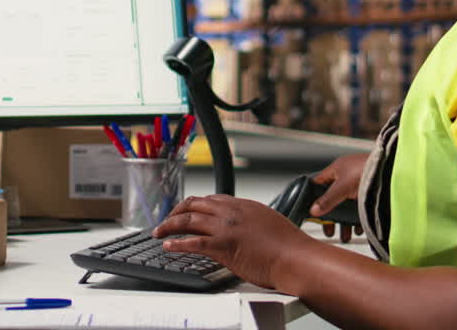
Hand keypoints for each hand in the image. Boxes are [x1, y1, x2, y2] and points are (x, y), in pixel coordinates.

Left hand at [152, 194, 310, 288]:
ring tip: (159, 231)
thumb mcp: (269, 222)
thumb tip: (246, 227)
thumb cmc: (289, 245)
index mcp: (243, 205)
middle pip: (194, 204)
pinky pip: (193, 242)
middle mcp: (231, 212)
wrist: (296, 258)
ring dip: (169, 225)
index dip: (195, 205)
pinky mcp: (223, 246)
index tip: (186, 211)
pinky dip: (177, 244)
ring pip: (188, 220)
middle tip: (167, 220)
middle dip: (176, 211)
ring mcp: (226, 228)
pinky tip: (168, 246)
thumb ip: (252, 221)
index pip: (211, 199)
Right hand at [311, 153, 367, 242]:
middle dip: (331, 217)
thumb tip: (314, 210)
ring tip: (345, 236)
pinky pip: (360, 211)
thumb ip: (328, 199)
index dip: (312, 197)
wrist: (395, 171)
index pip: (318, 184)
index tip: (310, 212)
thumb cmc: (369, 170)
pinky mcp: (371, 195)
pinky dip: (358, 221)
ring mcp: (359, 187)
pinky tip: (358, 230)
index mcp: (337, 170)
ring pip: (347, 207)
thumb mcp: (342, 187)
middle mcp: (347, 178)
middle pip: (333, 200)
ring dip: (345, 223)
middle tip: (329, 230)